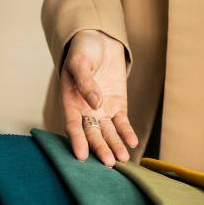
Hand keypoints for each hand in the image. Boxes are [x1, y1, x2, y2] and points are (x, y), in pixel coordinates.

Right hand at [61, 29, 137, 165]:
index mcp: (71, 102)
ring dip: (115, 145)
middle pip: (93, 133)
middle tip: (108, 163)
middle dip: (100, 148)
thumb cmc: (82, 50)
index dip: (77, 140)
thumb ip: (85, 82)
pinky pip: (122, 123)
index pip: (73, 125)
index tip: (81, 155)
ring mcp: (103, 110)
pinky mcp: (118, 106)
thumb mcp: (80, 62)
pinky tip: (132, 143)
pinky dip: (127, 133)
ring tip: (123, 159)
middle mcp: (85, 111)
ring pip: (108, 132)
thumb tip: (95, 104)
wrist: (99, 41)